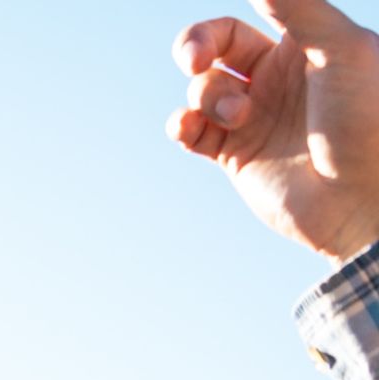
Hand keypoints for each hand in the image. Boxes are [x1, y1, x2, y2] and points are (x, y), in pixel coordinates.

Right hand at [169, 0, 378, 260]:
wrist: (360, 198)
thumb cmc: (365, 118)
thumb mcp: (340, 48)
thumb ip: (299, 7)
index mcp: (306, 41)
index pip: (258, 8)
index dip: (238, 10)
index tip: (227, 26)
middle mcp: (275, 74)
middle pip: (215, 42)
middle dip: (196, 45)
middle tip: (195, 59)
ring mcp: (252, 114)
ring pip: (203, 87)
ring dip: (209, 97)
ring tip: (240, 116)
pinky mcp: (234, 154)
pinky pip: (191, 130)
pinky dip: (182, 125)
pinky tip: (189, 128)